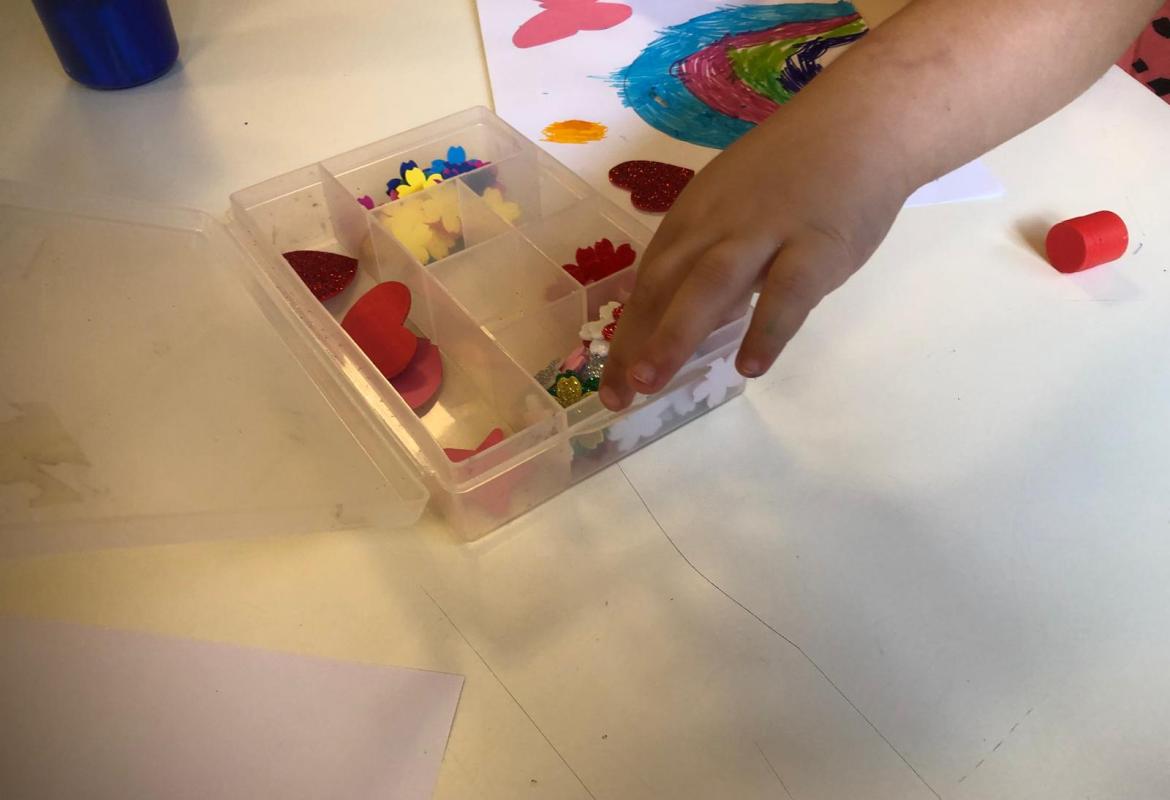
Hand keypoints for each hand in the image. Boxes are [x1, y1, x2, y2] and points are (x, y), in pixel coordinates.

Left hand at [599, 111, 908, 410]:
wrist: (863, 122)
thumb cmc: (797, 171)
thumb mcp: (735, 207)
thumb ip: (711, 262)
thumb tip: (691, 322)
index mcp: (694, 216)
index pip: (650, 282)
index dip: (626, 333)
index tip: (611, 383)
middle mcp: (717, 223)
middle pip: (664, 285)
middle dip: (635, 340)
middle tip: (618, 394)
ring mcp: (766, 231)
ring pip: (709, 284)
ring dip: (675, 332)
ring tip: (652, 381)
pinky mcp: (816, 245)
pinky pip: (787, 292)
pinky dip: (766, 329)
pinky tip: (750, 367)